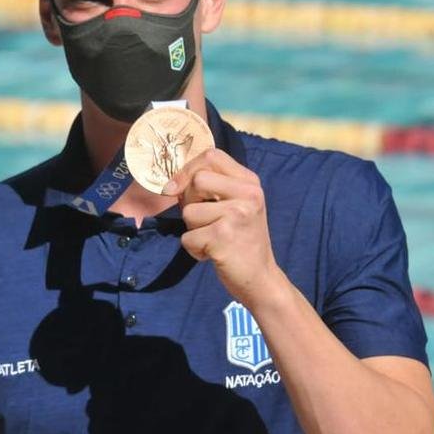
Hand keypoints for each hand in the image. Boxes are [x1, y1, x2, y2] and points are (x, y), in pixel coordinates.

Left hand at [162, 148, 284, 305]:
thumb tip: (172, 183)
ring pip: (189, 212)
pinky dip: (194, 249)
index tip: (175, 187)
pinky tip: (213, 254)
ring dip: (192, 229)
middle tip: (203, 221)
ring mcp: (237, 215)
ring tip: (212, 239)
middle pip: (197, 180)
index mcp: (251, 182)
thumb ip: (215, 187)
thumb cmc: (242, 241)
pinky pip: (187, 237)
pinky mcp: (223, 236)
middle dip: (189, 202)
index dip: (187, 169)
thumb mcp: (238, 205)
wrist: (260, 278)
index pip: (211, 155)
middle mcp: (248, 194)